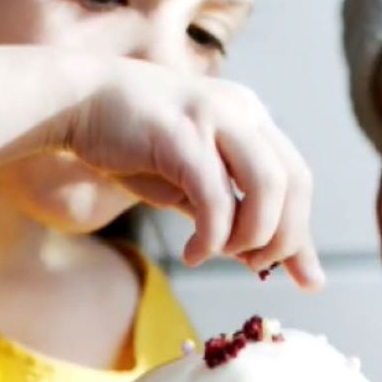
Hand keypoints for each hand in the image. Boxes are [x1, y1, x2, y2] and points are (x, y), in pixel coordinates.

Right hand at [65, 56, 322, 288]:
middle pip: (294, 183)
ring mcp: (215, 117)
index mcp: (250, 118)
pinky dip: (213, 235)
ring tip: (223, 255)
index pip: (297, 178)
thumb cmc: (131, 145)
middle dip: (285, 238)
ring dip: (254, 235)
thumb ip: (227, 213)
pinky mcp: (182, 134)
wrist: (76, 102)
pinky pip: (216, 196)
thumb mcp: (189, 182)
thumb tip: (260, 261)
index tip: (305, 279)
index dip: (303, 232)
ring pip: (267, 186)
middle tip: (256, 268)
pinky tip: (193, 253)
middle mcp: (242, 111)